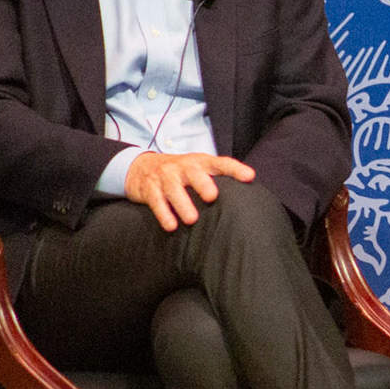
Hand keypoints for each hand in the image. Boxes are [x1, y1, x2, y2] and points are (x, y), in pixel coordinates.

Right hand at [124, 152, 254, 230]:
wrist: (140, 167)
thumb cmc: (179, 172)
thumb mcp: (197, 169)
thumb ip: (217, 178)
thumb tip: (248, 194)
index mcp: (199, 162)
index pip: (220, 163)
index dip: (235, 169)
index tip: (249, 177)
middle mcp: (183, 167)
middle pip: (194, 172)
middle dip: (203, 183)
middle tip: (212, 196)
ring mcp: (165, 177)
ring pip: (173, 188)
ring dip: (182, 204)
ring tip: (192, 219)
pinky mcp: (149, 189)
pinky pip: (156, 201)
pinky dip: (163, 214)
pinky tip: (171, 226)